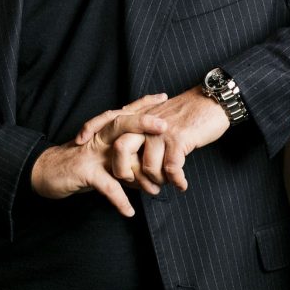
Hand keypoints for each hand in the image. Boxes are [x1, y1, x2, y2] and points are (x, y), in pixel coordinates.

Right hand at [30, 94, 167, 216]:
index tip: (163, 96)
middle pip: (120, 123)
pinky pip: (105, 185)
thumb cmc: (77, 162)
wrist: (44, 171)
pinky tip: (129, 211)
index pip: (125, 112)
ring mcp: (90, 153)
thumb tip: (150, 167)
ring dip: (135, 159)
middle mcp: (98, 137)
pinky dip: (119, 199)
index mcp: (103, 131)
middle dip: (143, 122)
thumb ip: (123, 156)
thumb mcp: (101, 154)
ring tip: (153, 174)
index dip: (143, 103)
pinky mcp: (83, 172)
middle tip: (164, 125)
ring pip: (114, 148)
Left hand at [76, 88, 229, 192]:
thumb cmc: (187, 115)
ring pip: (148, 166)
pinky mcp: (179, 139)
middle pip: (121, 149)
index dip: (90, 127)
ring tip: (166, 185)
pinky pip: (172, 168)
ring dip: (156, 181)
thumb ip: (143, 132)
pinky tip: (182, 185)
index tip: (78, 142)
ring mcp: (161, 131)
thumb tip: (134, 154)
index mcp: (139, 115)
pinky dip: (177, 180)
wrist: (211, 103)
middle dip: (125, 173)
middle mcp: (145, 122)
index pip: (107, 119)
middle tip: (134, 185)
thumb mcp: (159, 118)